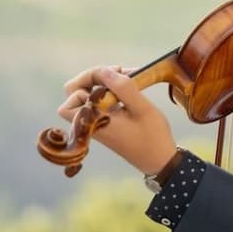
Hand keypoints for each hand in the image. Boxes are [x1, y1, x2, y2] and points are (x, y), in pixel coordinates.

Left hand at [59, 65, 177, 174]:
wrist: (160, 160)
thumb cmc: (152, 136)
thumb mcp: (141, 108)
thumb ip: (122, 88)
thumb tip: (104, 70)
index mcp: (94, 121)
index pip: (72, 97)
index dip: (86, 81)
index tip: (110, 76)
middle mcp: (92, 122)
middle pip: (75, 93)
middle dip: (93, 78)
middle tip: (116, 72)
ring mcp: (99, 122)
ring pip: (89, 95)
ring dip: (104, 82)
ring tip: (128, 76)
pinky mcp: (107, 122)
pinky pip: (101, 101)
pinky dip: (111, 91)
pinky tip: (129, 86)